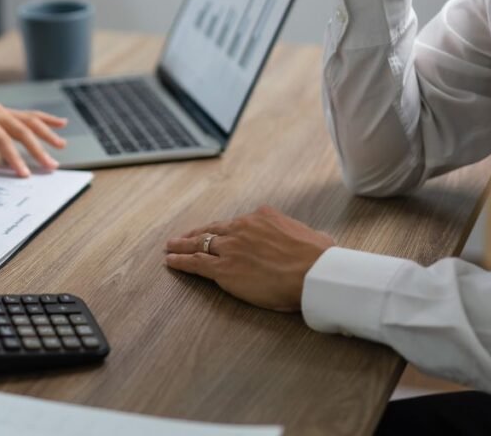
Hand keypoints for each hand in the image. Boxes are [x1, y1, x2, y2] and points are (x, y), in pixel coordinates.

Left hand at [0, 103, 66, 176]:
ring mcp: (5, 110)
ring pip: (30, 120)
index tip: (24, 174)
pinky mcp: (10, 112)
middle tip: (50, 165)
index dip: (14, 157)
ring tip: (61, 146)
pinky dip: (47, 119)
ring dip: (47, 133)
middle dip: (38, 148)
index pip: (2, 140)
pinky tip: (62, 124)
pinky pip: (31, 114)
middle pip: (22, 130)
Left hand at [165, 205, 334, 311]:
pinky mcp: (222, 268)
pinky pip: (195, 262)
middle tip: (182, 237)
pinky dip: (180, 261)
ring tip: (170, 247)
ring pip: (199, 243)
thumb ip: (308, 236)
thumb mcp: (316, 237)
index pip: (237, 224)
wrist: (312, 273)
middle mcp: (242, 228)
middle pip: (213, 230)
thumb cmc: (319, 258)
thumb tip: (319, 239)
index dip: (224, 230)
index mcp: (263, 217)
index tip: (217, 233)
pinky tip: (170, 261)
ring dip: (182, 245)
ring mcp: (230, 247)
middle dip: (196, 233)